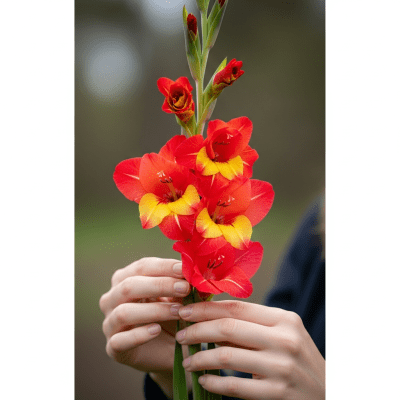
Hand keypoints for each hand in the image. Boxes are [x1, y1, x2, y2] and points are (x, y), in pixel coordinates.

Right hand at [99, 258, 190, 396]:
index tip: (184, 270)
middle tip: (184, 288)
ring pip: (124, 312)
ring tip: (178, 311)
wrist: (170, 349)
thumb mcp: (178, 298)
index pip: (141, 267)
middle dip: (160, 285)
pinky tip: (156, 330)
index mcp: (125, 279)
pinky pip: (120, 340)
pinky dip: (139, 334)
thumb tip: (198, 276)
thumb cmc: (172, 315)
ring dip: (154, 310)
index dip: (163, 267)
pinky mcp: (113, 348)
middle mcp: (112, 298)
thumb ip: (184, 286)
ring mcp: (109, 323)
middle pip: (129, 286)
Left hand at [176, 300, 324, 399]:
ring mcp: (282, 367)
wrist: (327, 392)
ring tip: (188, 360)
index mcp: (284, 319)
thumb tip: (208, 318)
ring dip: (200, 357)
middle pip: (227, 328)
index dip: (205, 308)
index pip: (236, 308)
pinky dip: (214, 382)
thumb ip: (249, 326)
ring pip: (226, 356)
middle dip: (196, 330)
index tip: (184, 311)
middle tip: (180, 335)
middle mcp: (285, 339)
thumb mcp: (280, 335)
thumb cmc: (296, 359)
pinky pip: (235, 386)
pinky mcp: (278, 394)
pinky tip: (204, 380)